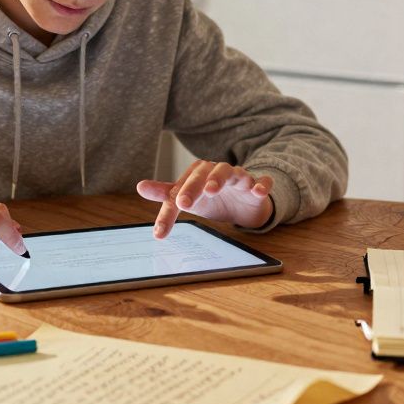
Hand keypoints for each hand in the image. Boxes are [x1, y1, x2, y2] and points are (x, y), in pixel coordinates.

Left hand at [136, 160, 273, 237]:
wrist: (244, 202)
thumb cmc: (212, 197)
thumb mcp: (188, 197)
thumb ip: (166, 194)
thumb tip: (141, 186)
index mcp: (198, 174)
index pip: (180, 190)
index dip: (169, 211)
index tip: (160, 232)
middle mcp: (217, 172)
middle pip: (204, 174)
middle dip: (193, 187)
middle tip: (184, 202)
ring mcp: (239, 178)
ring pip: (231, 172)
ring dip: (220, 179)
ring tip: (212, 189)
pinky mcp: (257, 187)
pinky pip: (262, 182)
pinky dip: (261, 184)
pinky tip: (258, 191)